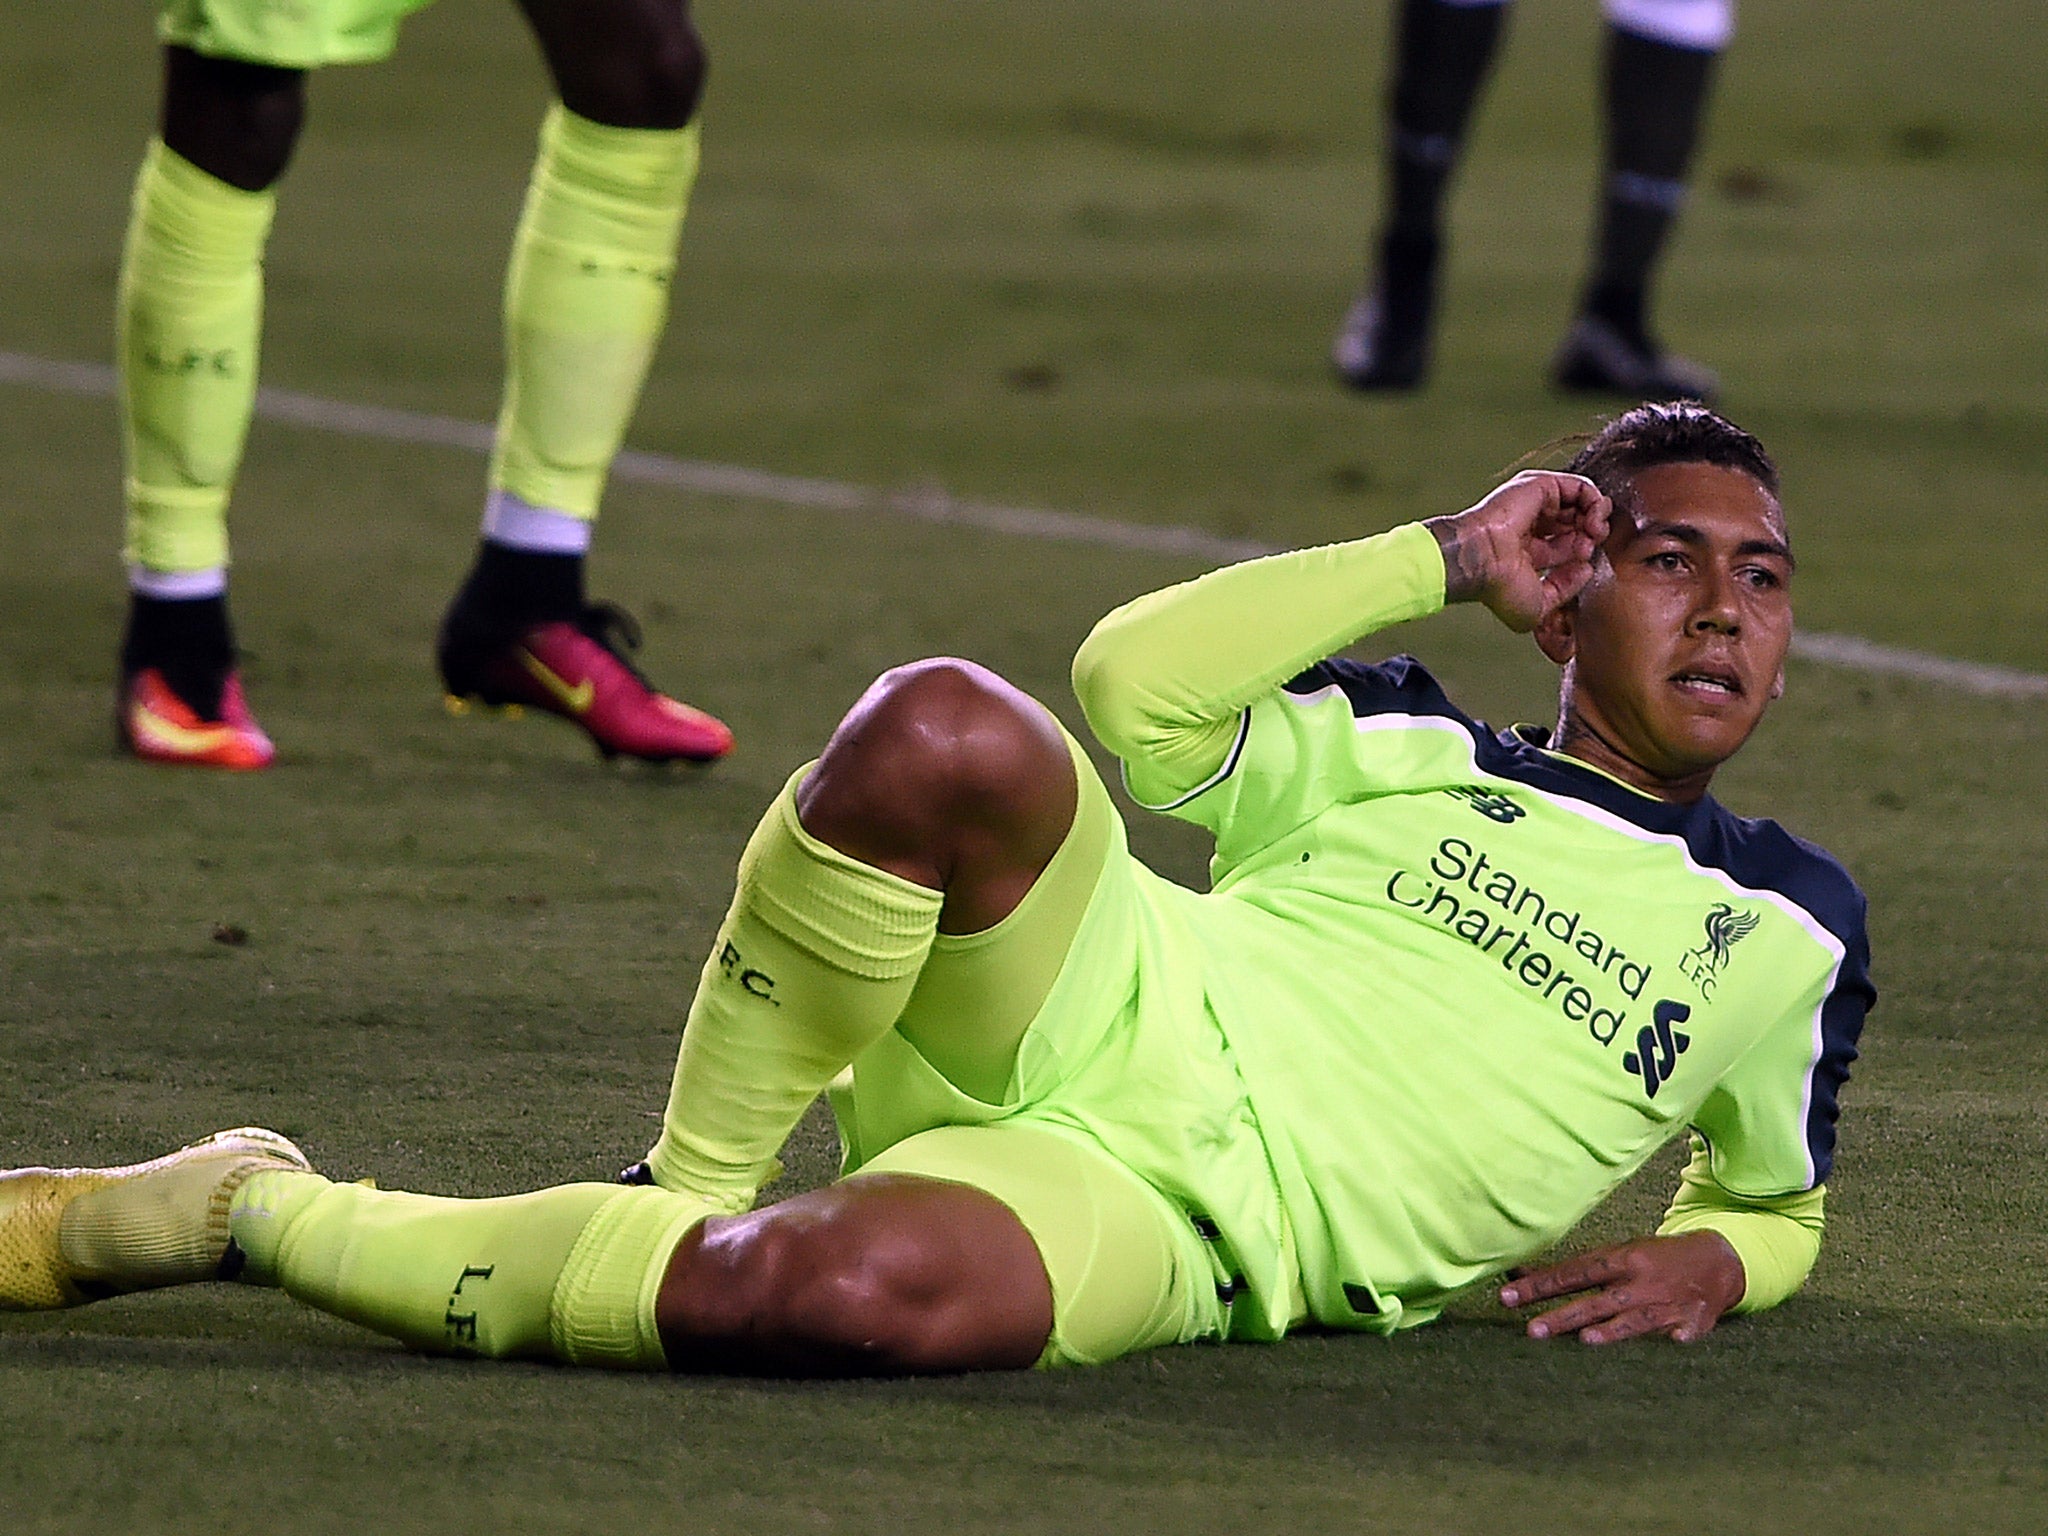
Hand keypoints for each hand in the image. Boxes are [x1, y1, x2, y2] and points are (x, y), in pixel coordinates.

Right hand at [1426, 471, 1611, 631]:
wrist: (1480, 559)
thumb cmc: (1497, 585)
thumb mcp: (1539, 605)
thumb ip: (1565, 590)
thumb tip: (1585, 570)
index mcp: (1525, 552)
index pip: (1566, 550)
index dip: (1582, 557)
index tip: (1583, 567)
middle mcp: (1531, 526)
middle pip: (1576, 525)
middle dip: (1591, 537)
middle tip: (1590, 548)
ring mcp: (1536, 505)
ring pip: (1580, 504)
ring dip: (1596, 518)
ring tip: (1595, 532)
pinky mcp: (1542, 486)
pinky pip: (1580, 486)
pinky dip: (1595, 501)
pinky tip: (1594, 518)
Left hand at [1497, 1232, 1744, 1344]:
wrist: (1716, 1261)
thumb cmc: (1651, 1261)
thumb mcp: (1613, 1256)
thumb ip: (1569, 1270)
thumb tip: (1514, 1272)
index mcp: (1619, 1260)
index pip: (1572, 1273)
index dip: (1540, 1284)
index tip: (1507, 1296)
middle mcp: (1640, 1281)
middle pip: (1596, 1300)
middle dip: (1564, 1316)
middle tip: (1532, 1329)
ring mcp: (1667, 1303)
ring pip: (1635, 1320)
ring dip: (1612, 1330)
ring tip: (1586, 1341)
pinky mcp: (1694, 1322)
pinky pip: (1684, 1333)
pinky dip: (1677, 1339)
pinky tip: (1671, 1343)